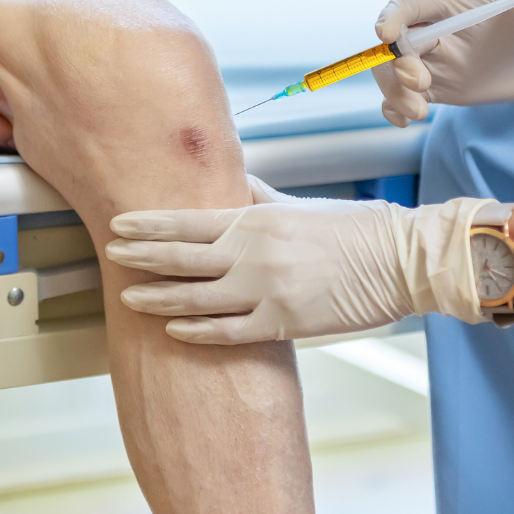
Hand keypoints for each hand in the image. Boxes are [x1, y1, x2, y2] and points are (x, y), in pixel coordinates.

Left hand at [105, 177, 500, 342]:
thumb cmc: (355, 229)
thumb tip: (228, 181)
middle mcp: (255, 252)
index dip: (148, 224)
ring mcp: (267, 290)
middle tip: (110, 252)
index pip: (188, 219)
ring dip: (157, 298)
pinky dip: (198, 332)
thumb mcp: (300, 206)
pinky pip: (229, 332)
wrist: (403, 261)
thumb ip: (258, 198)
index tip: (118, 223)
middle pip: (182, 256)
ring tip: (128, 297)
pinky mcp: (284, 323)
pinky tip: (173, 330)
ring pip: (196, 298)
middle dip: (141, 256)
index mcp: (258, 218)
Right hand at [371, 0, 513, 124]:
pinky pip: (407, 96)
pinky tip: (404, 121)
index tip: (387, 37)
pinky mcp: (447, 86)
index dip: (393, 17)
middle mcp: (441, 27)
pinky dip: (395, 108)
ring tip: (416, 112)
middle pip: (395, 43)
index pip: (411, 4)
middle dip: (395, 64)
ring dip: (393, 91)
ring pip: (395, 72)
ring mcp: (441, 58)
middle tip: (421, 86)